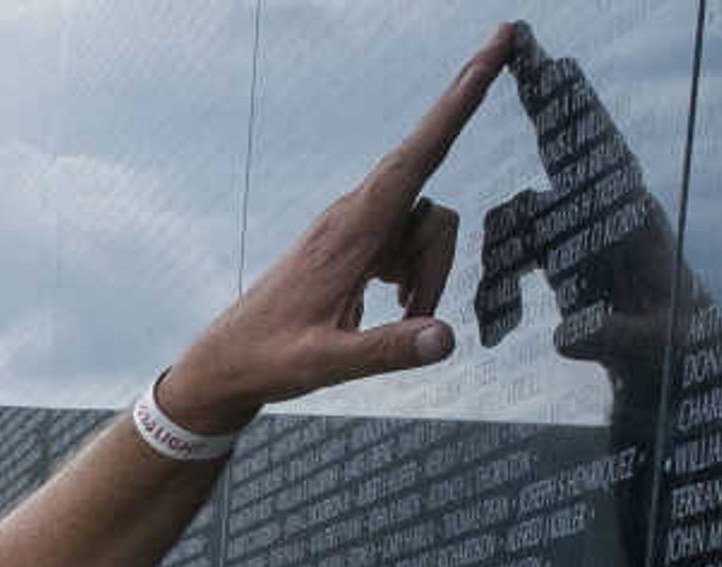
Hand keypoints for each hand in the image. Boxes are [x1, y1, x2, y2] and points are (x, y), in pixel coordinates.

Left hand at [161, 24, 515, 429]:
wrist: (224, 363)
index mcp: (351, 231)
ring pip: (425, 230)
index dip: (461, 100)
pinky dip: (415, 274)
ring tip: (392, 318)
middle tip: (407, 312)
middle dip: (436, 262)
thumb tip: (446, 337)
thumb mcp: (324, 365)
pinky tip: (394, 305)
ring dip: (425, 277)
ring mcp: (354, 226)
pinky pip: (408, 240)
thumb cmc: (268, 360)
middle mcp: (354, 216)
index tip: (497, 46)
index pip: (417, 153)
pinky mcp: (354, 240)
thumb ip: (387, 351)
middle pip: (432, 212)